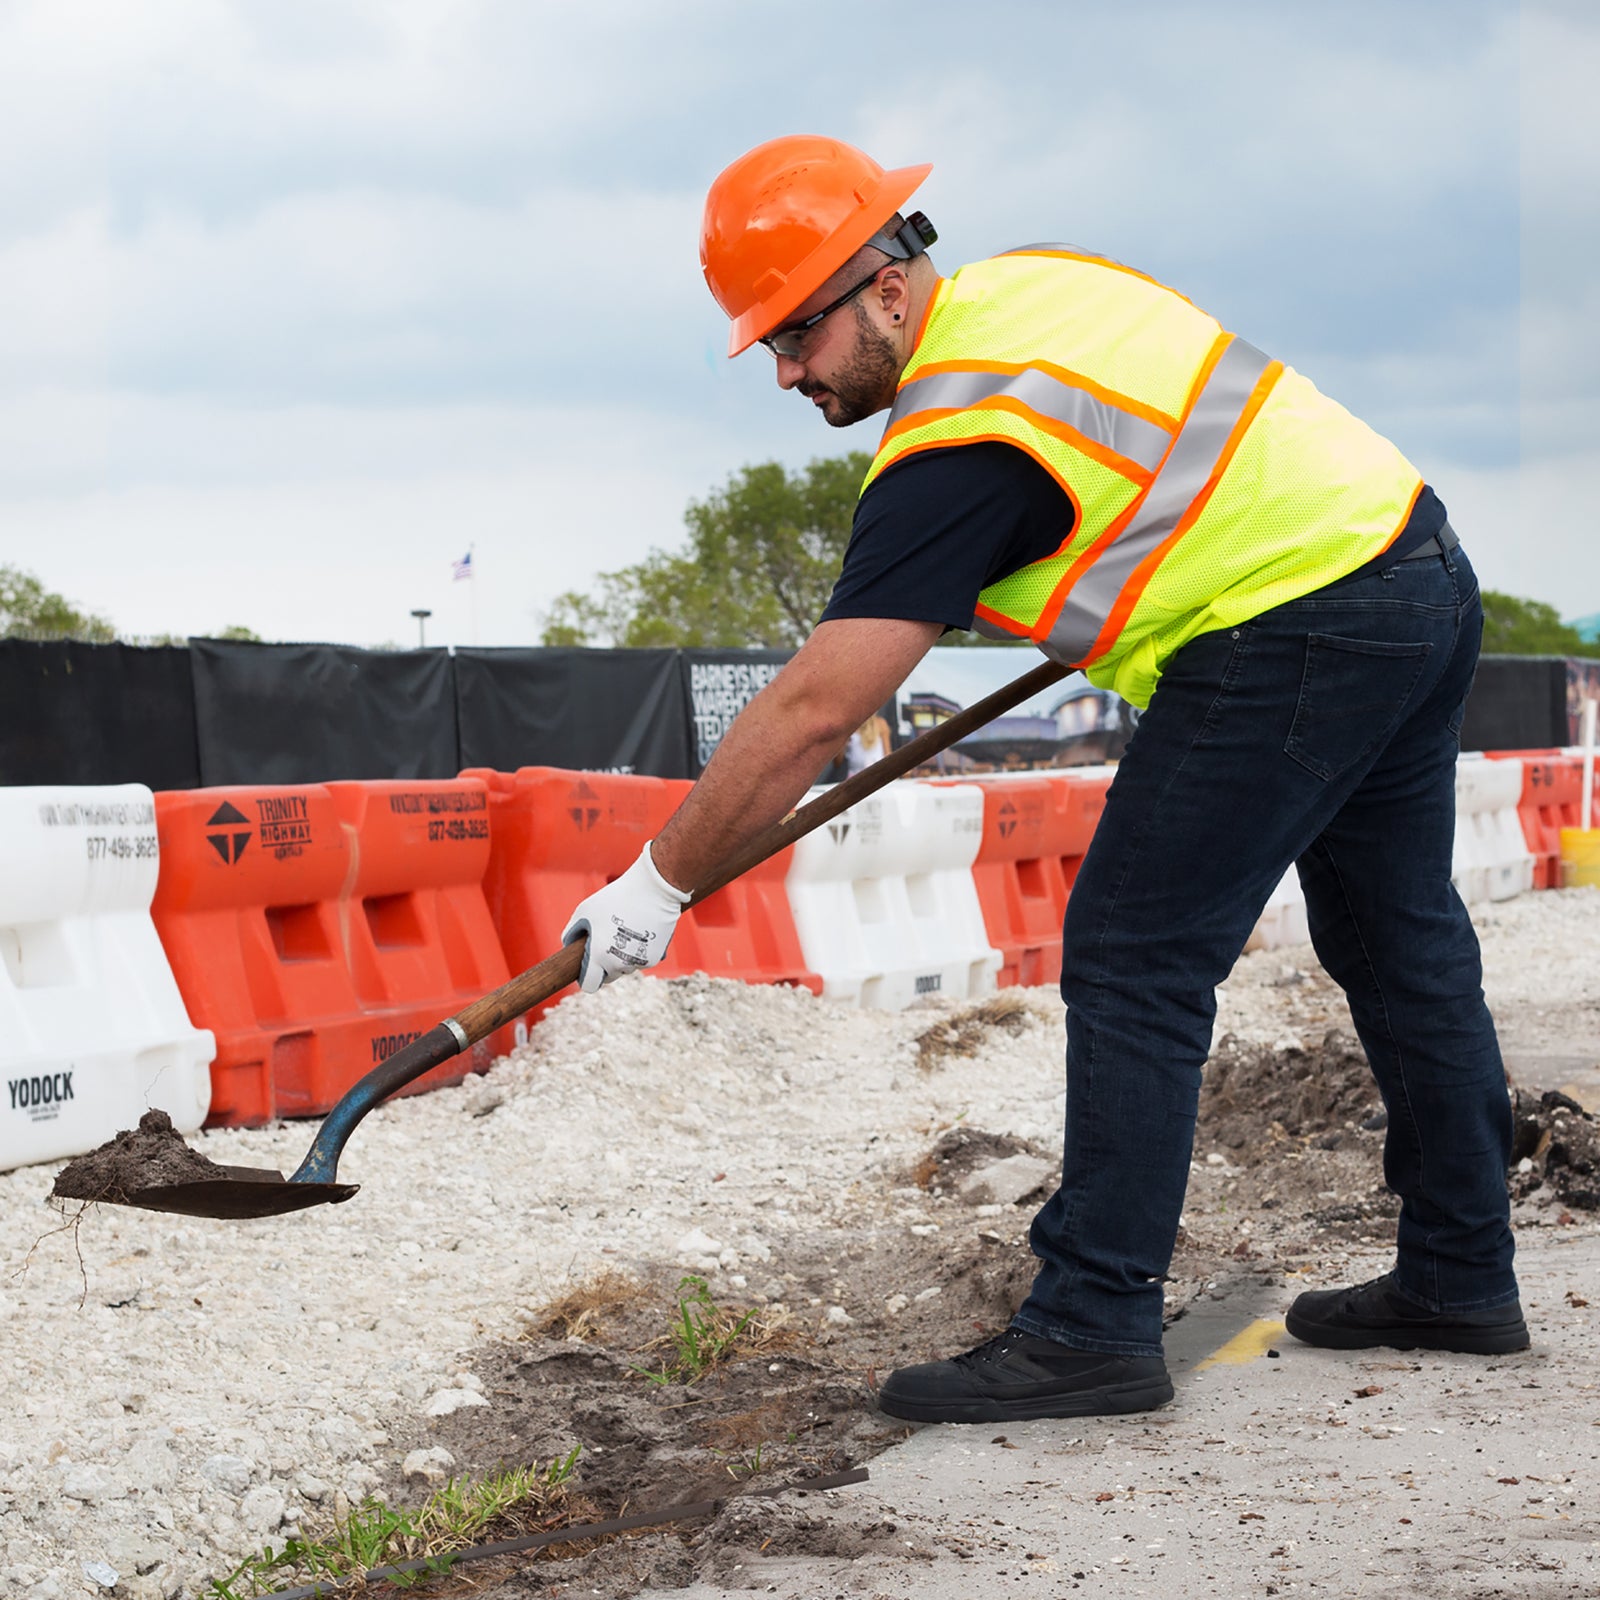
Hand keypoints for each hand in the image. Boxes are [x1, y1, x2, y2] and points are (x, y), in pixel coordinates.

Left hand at [561, 842, 691, 992]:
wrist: (655, 890)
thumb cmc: (616, 897)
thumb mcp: (585, 910)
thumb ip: (572, 932)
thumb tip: (568, 946)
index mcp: (599, 955)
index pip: (589, 985)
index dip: (586, 977)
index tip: (587, 967)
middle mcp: (619, 964)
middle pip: (609, 976)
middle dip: (605, 964)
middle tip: (606, 941)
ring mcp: (639, 962)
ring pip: (626, 967)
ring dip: (623, 957)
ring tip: (624, 931)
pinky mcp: (655, 958)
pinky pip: (641, 960)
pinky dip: (639, 951)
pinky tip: (639, 931)